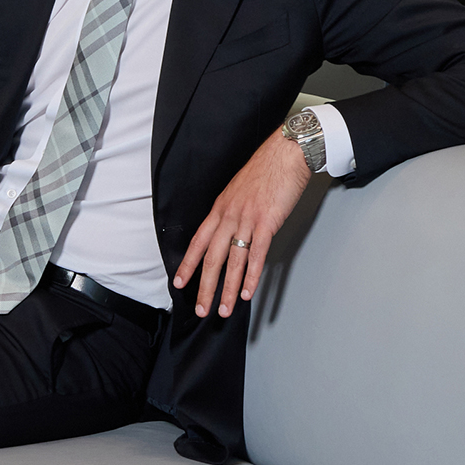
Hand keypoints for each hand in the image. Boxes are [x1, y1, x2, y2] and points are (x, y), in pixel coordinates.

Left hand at [174, 127, 310, 317]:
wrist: (284, 154)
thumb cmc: (265, 170)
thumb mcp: (238, 190)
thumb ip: (232, 211)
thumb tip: (230, 230)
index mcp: (221, 208)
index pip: (198, 241)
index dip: (188, 264)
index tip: (179, 282)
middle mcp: (229, 215)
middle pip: (212, 257)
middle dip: (205, 286)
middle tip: (200, 309)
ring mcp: (247, 220)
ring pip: (232, 261)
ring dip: (227, 289)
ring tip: (223, 310)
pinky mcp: (266, 222)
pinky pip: (256, 255)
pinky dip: (251, 277)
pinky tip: (246, 292)